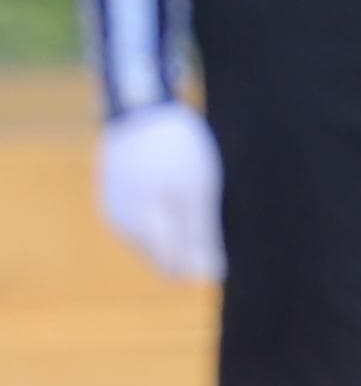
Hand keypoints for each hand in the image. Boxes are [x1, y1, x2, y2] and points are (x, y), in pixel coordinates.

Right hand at [97, 103, 221, 282]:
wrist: (140, 112)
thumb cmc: (177, 151)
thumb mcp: (198, 191)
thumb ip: (201, 234)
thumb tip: (213, 273)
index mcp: (145, 226)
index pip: (173, 266)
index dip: (200, 265)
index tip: (223, 260)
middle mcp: (124, 225)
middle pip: (161, 256)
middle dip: (187, 253)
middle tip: (216, 232)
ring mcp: (115, 211)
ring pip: (150, 239)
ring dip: (173, 235)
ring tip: (196, 207)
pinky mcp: (112, 198)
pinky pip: (139, 222)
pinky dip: (159, 218)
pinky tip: (174, 199)